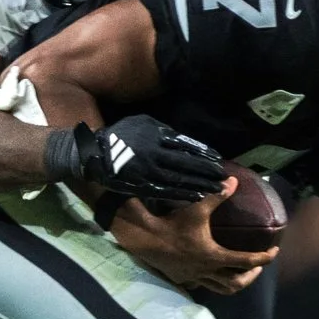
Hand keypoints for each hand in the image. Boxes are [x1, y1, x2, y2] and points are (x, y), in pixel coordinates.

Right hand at [46, 116, 224, 205]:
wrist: (96, 154)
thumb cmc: (122, 134)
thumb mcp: (142, 122)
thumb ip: (163, 130)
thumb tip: (185, 139)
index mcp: (155, 136)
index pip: (186, 146)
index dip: (203, 154)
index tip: (218, 160)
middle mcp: (154, 154)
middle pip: (187, 165)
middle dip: (207, 172)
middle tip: (222, 176)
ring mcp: (148, 172)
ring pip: (179, 180)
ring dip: (200, 185)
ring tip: (217, 189)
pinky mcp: (142, 186)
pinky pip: (167, 193)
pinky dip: (183, 195)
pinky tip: (197, 196)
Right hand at [110, 185, 276, 294]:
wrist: (145, 239)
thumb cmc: (173, 224)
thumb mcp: (196, 208)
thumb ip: (217, 196)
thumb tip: (233, 181)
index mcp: (215, 256)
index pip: (247, 261)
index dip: (264, 258)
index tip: (273, 252)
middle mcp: (207, 271)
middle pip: (237, 283)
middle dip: (252, 276)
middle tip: (259, 266)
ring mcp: (195, 278)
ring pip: (221, 289)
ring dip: (235, 284)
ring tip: (241, 275)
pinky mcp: (183, 279)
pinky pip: (204, 286)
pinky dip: (213, 283)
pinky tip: (213, 274)